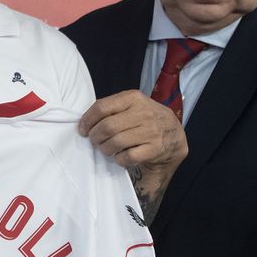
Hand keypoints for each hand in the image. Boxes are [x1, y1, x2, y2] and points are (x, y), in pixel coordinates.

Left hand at [78, 91, 187, 216]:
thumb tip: (85, 121)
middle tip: (94, 140)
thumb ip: (112, 108)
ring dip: (105, 149)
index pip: (102, 107)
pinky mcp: (154, 149)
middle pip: (107, 126)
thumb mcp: (132, 105)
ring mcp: (151, 131)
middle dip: (95, 136)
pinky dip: (118, 159)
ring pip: (115, 142)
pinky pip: (127, 157)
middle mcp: (144, 113)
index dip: (87, 120)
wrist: (173, 135)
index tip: (82, 129)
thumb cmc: (145, 119)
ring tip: (106, 148)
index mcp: (134, 98)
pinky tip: (120, 156)